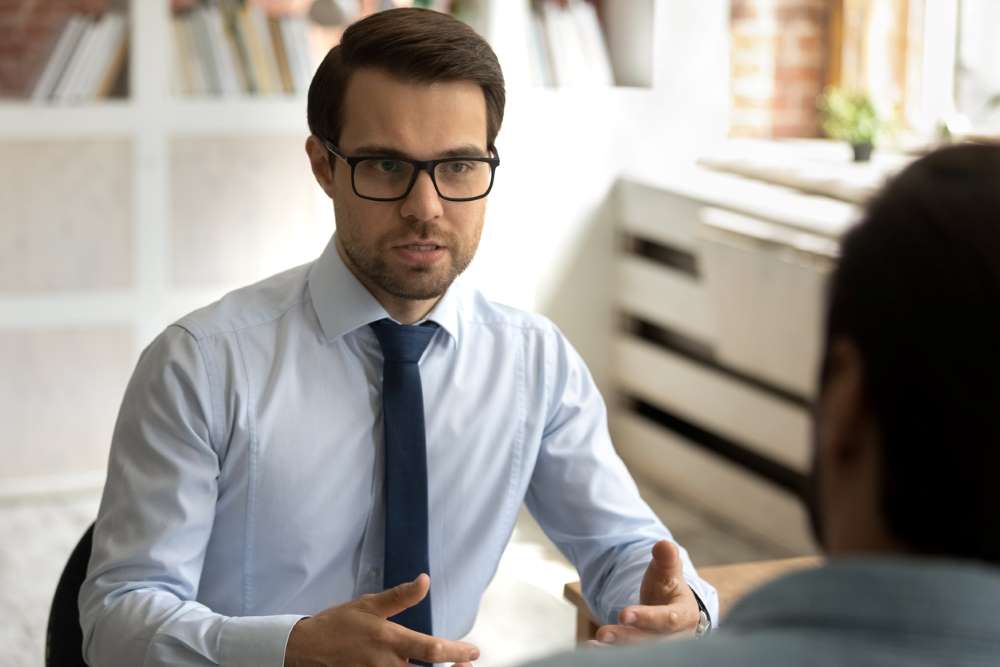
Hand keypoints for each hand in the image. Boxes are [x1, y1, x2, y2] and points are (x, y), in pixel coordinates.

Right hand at [284, 573, 479, 665]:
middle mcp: (386, 664)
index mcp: (390, 639)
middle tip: (466, 666)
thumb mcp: (369, 604)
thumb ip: (400, 596)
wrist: (303, 649)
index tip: (474, 652)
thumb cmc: (338, 624)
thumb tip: (425, 580)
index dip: (458, 652)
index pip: (433, 650)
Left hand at [594, 540, 700, 645]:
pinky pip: (631, 655)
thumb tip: (664, 544)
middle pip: (652, 642)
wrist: (670, 610)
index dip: (647, 617)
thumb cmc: (667, 588)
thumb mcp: (667, 571)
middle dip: (627, 638)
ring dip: (617, 649)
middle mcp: (676, 638)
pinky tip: (593, 647)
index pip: (667, 619)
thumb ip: (666, 559)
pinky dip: (612, 653)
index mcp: (684, 615)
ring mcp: (662, 649)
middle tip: (603, 633)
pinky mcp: (648, 653)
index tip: (624, 614)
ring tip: (594, 643)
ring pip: (641, 652)